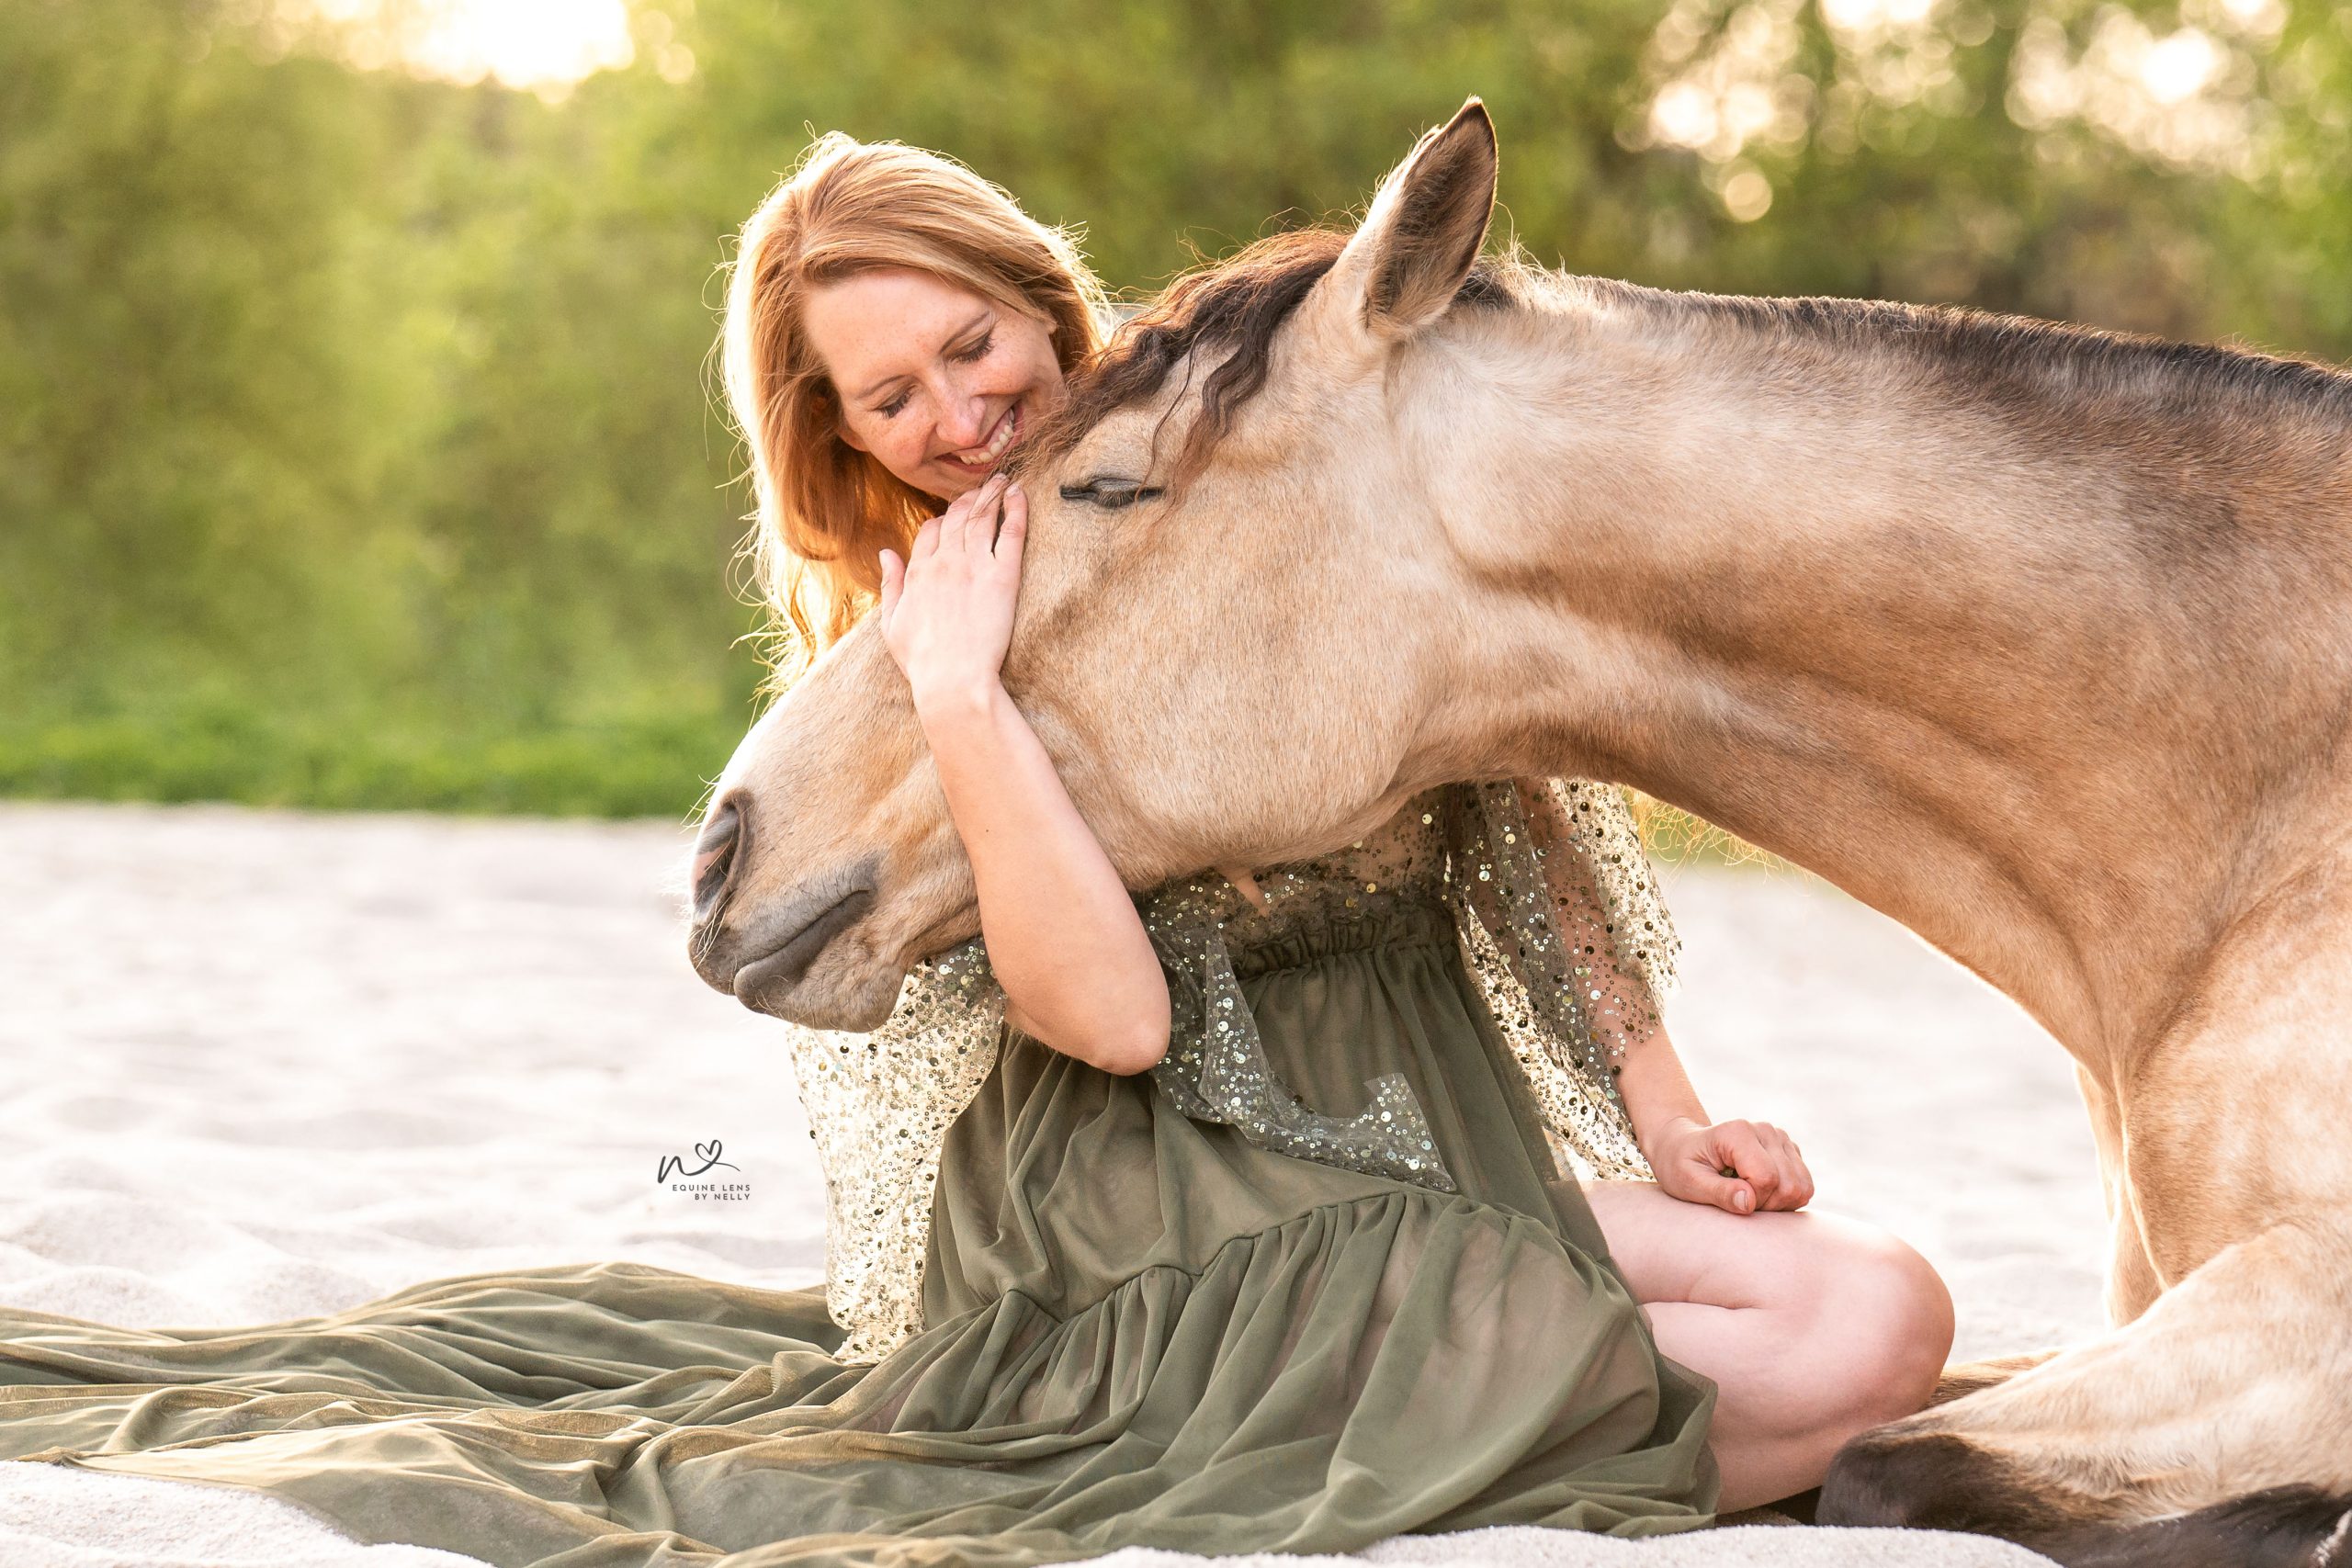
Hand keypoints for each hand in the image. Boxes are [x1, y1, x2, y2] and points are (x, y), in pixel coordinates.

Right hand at [876, 474, 1027, 709]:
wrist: (953, 681)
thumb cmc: (923, 661)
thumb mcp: (892, 623)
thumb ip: (890, 584)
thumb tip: (885, 553)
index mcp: (918, 572)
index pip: (931, 530)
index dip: (943, 519)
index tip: (955, 515)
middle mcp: (944, 562)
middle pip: (957, 516)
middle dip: (969, 498)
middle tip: (984, 487)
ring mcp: (974, 566)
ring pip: (982, 516)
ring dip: (992, 493)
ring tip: (1003, 480)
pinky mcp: (1003, 576)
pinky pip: (1011, 532)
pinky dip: (1015, 508)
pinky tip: (1019, 493)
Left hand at [1643, 1115, 1813, 1214]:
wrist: (1683, 1147)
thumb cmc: (1680, 1165)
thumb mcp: (1688, 1182)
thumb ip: (1718, 1192)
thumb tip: (1749, 1202)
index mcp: (1739, 1132)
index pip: (1766, 1178)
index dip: (1752, 1200)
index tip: (1728, 1197)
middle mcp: (1765, 1130)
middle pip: (1789, 1185)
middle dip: (1766, 1204)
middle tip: (1737, 1199)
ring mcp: (1781, 1138)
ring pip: (1802, 1187)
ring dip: (1778, 1203)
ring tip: (1748, 1196)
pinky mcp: (1790, 1150)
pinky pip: (1805, 1186)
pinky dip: (1786, 1199)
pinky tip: (1761, 1193)